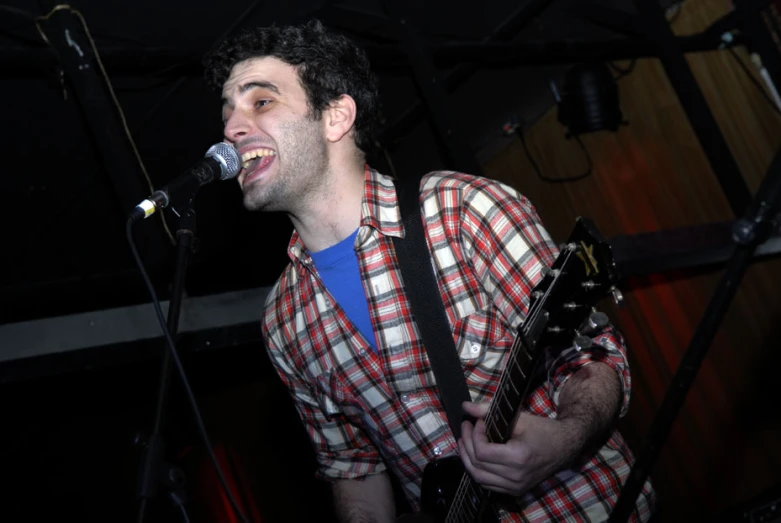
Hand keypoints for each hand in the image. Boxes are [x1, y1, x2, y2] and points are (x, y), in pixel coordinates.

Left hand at [458, 401, 584, 495]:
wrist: (565, 447)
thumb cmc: (543, 430)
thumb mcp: (518, 417)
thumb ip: (488, 410)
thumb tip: (465, 406)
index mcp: (518, 457)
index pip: (482, 452)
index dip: (473, 435)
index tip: (477, 422)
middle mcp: (516, 477)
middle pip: (477, 466)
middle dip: (466, 444)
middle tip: (466, 427)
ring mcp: (515, 487)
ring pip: (479, 478)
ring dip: (468, 459)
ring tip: (465, 441)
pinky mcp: (515, 490)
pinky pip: (488, 484)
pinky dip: (478, 470)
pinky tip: (476, 455)